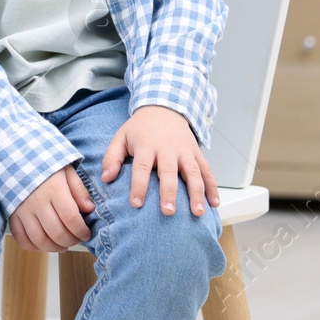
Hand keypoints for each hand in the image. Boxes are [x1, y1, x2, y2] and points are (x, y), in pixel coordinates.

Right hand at [9, 164, 94, 251]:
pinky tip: (43, 245)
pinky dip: (33, 247)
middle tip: (76, 239)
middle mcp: (37, 202)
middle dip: (70, 241)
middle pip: (56, 233)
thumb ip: (78, 189)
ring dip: (54, 248)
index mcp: (54, 189)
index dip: (81, 231)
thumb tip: (89, 208)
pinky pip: (21, 238)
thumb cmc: (44, 163)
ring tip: (62, 245)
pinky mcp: (12, 215)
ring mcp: (23, 210)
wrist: (16, 157)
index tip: (86, 234)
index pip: (71, 219)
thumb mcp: (66, 170)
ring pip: (39, 239)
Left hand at [101, 106, 218, 216]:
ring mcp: (184, 151)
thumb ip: (111, 157)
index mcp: (146, 145)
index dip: (139, 186)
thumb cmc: (141, 128)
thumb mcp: (121, 137)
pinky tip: (214, 203)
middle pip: (169, 171)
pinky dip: (213, 187)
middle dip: (169, 192)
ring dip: (197, 192)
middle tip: (168, 211)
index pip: (141, 167)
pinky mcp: (197, 153)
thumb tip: (105, 179)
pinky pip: (207, 170)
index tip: (136, 204)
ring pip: (193, 172)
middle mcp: (167, 148)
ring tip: (197, 212)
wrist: (164, 107)